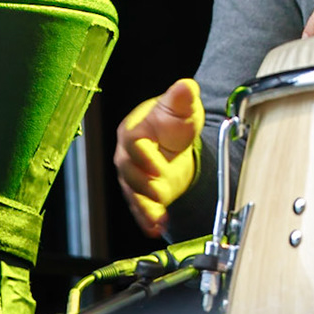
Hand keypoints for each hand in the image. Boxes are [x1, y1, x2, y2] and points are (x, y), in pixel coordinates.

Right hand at [113, 77, 202, 238]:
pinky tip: (156, 228)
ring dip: (144, 208)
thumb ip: (182, 98)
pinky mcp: (142, 195)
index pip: (132, 144)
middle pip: (128, 172)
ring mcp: (134, 177)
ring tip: (157, 220)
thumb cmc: (176, 119)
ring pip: (133, 194)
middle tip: (158, 192)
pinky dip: (148, 219)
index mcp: (134, 130)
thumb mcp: (184, 106)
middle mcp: (128, 156)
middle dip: (142, 184)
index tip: (156, 168)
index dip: (143, 156)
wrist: (180, 140)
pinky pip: (141, 209)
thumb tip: (185, 86)